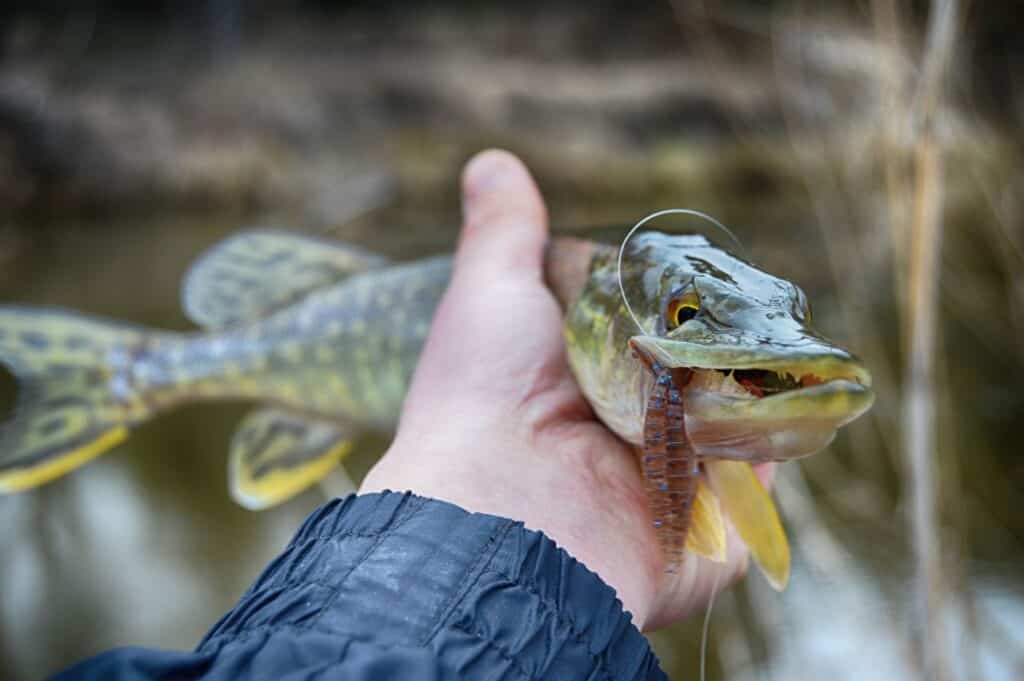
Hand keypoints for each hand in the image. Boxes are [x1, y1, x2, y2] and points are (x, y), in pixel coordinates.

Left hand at [361, 149, 771, 629]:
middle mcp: (623, 441)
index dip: (670, 304)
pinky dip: (769, 443)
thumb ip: (505, 233)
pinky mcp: (708, 534)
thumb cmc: (486, 392)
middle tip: (745, 307)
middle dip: (719, 346)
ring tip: (765, 345)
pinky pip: (756, 483)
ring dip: (750, 390)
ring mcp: (669, 489)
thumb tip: (492, 163)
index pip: (645, 338)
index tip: (692, 274)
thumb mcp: (491, 292)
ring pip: (736, 427)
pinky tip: (779, 403)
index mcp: (579, 389)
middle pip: (696, 380)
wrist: (502, 507)